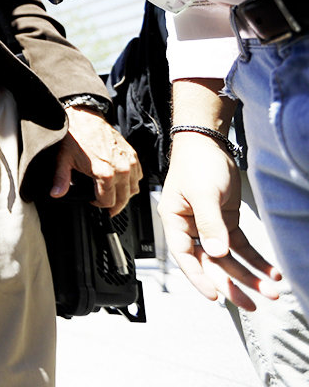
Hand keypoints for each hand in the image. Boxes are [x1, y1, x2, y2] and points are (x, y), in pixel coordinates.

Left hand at [51, 107, 141, 214]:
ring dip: (124, 194)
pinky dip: (131, 182)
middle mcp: (121, 169)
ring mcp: (129, 162)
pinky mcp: (133, 155)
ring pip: (133, 189)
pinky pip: (138, 176)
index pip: (108, 202)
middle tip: (103, 204)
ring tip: (111, 193)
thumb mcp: (63, 160)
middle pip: (123, 199)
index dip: (98, 205)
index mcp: (105, 173)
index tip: (92, 201)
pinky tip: (119, 181)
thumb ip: (61, 180)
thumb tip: (56, 194)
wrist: (84, 116)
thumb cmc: (75, 136)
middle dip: (113, 205)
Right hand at [158, 133, 282, 309]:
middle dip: (232, 284)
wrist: (208, 143)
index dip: (198, 277)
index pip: (185, 256)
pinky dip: (256, 260)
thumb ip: (210, 223)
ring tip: (270, 291)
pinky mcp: (226, 222)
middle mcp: (191, 228)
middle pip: (211, 263)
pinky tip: (270, 271)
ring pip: (229, 259)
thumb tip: (216, 252)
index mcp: (175, 221)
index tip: (215, 296)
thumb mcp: (203, 193)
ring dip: (249, 275)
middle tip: (252, 303)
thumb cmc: (196, 164)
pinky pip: (241, 247)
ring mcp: (210, 227)